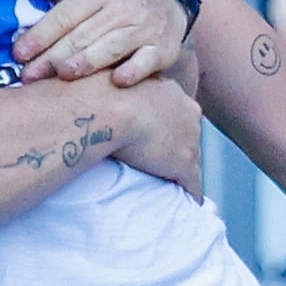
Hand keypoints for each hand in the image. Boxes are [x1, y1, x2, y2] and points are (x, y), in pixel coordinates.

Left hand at [9, 0, 188, 82]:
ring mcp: (144, 29)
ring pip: (112, 47)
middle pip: (83, 35)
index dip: (41, 34)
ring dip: (87, 62)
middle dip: (54, 56)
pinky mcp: (162, 48)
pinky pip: (147, 60)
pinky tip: (117, 81)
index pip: (65, 15)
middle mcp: (122, 8)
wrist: (169, 2)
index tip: (19, 53)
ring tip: (63, 75)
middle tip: (30, 75)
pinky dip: (134, 70)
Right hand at [101, 71, 206, 191]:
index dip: (163, 126)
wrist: (104, 109)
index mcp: (170, 92)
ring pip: (191, 159)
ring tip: (171, 183)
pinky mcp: (184, 165)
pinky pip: (193, 184)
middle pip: (187, 134)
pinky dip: (190, 193)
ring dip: (182, 170)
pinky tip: (187, 202)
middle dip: (176, 146)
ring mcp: (189, 139)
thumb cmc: (95, 93)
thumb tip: (92, 90)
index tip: (152, 136)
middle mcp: (187, 112)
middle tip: (158, 160)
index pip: (174, 112)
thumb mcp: (110, 84)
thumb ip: (115, 91)